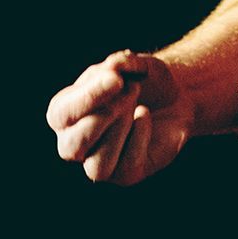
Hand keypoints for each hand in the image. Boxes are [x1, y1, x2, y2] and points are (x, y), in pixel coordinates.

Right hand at [46, 50, 194, 184]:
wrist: (176, 97)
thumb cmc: (143, 80)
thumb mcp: (134, 64)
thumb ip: (120, 63)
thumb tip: (112, 67)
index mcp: (66, 113)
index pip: (61, 115)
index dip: (87, 98)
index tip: (116, 79)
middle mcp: (76, 143)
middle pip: (71, 148)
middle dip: (102, 118)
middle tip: (130, 90)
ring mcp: (100, 161)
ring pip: (97, 167)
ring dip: (119, 132)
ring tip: (136, 104)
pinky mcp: (126, 175)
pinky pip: (127, 167)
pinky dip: (139, 137)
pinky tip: (144, 114)